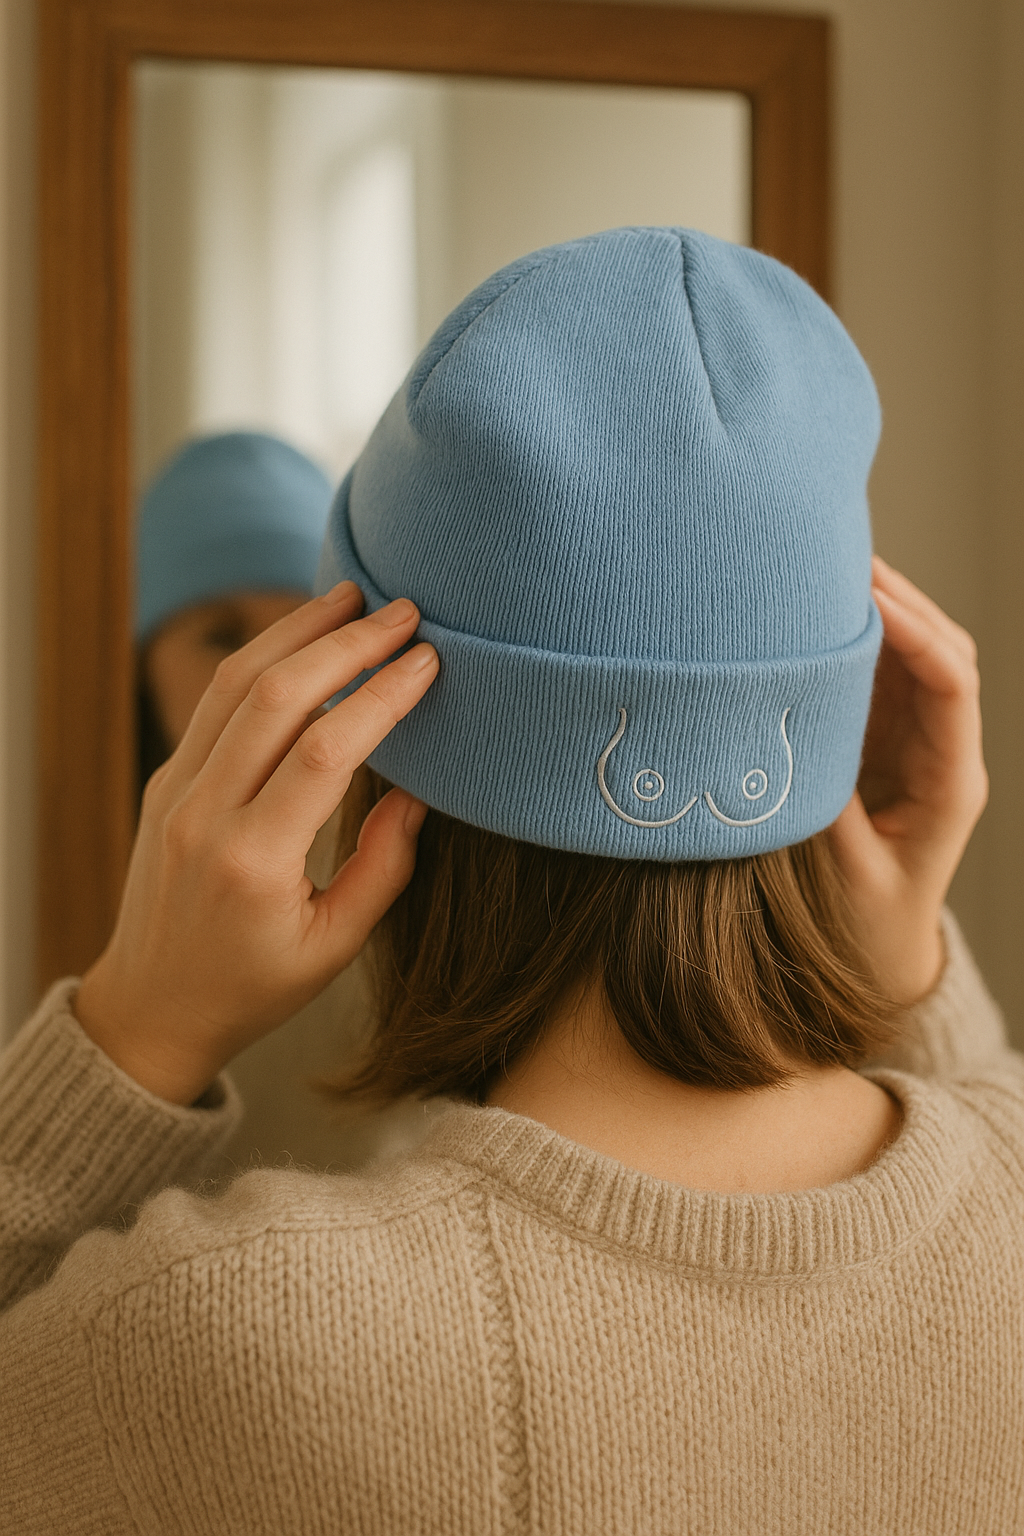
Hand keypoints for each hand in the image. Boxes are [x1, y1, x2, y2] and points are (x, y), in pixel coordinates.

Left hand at [74, 582, 437, 1104]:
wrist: (153, 1006)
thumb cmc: (253, 987)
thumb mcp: (335, 947)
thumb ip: (384, 868)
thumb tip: (420, 791)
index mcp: (252, 861)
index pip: (325, 751)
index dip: (382, 697)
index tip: (428, 661)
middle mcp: (204, 814)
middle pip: (276, 696)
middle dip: (345, 643)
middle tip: (402, 611)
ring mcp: (176, 790)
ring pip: (235, 684)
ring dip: (296, 631)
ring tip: (351, 596)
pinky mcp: (167, 780)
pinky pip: (215, 702)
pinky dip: (264, 658)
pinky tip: (303, 637)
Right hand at [828, 557, 986, 1003]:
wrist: (878, 955)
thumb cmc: (868, 926)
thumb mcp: (847, 876)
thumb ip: (825, 808)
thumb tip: (789, 740)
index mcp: (952, 781)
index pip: (952, 688)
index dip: (917, 635)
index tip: (870, 601)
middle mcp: (941, 748)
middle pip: (941, 652)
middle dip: (900, 600)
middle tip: (844, 557)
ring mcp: (911, 738)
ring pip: (910, 653)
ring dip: (876, 609)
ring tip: (828, 568)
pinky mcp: (879, 738)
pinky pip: (875, 673)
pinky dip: (850, 638)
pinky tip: (812, 612)